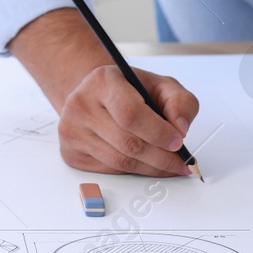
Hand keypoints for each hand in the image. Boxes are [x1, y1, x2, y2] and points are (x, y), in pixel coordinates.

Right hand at [57, 64, 199, 176]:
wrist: (97, 96)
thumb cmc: (131, 91)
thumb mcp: (161, 85)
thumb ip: (180, 102)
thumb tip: (181, 128)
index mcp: (103, 81)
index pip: (131, 113)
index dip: (158, 132)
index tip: (179, 142)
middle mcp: (81, 104)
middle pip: (127, 143)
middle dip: (161, 157)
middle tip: (181, 162)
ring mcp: (72, 130)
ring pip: (119, 162)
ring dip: (150, 168)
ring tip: (169, 165)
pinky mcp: (70, 152)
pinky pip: (109, 170)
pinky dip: (133, 171)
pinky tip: (146, 164)